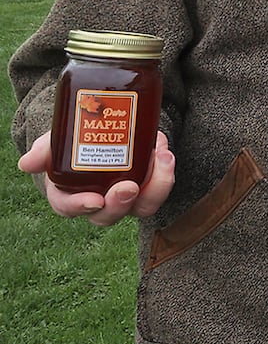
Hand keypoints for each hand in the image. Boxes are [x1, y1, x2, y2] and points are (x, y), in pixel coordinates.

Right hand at [17, 130, 174, 227]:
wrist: (104, 127)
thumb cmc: (75, 141)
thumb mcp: (58, 141)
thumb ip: (45, 150)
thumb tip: (26, 164)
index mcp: (70, 194)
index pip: (69, 208)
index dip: (79, 207)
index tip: (94, 200)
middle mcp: (101, 201)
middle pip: (110, 215)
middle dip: (120, 204)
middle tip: (129, 186)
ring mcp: (127, 196)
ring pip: (143, 206)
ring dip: (155, 187)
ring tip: (161, 158)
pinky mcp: (149, 184)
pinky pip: (160, 186)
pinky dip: (164, 171)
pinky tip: (163, 149)